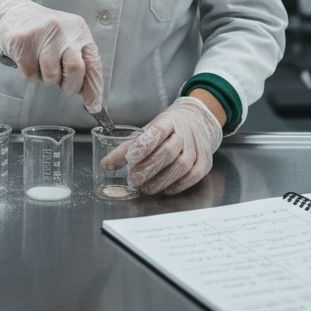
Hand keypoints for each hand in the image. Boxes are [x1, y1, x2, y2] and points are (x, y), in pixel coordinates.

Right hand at [0, 0, 103, 110]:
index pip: (93, 63)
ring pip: (51, 76)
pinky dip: (30, 74)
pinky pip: (31, 75)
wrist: (11, 13)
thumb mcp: (66, 39)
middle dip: (70, 86)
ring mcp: (42, 34)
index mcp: (79, 30)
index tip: (93, 104)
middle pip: (75, 69)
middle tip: (63, 86)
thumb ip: (78, 60)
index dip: (94, 87)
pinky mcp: (23, 41)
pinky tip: (27, 60)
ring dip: (46, 79)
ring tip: (40, 64)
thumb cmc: (42, 31)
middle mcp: (63, 29)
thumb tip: (88, 92)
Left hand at [103, 96, 221, 195]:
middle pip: (168, 152)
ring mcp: (197, 147)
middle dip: (149, 167)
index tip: (130, 158)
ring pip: (181, 165)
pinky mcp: (204, 161)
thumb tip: (106, 164)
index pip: (156, 132)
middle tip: (133, 179)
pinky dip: (178, 185)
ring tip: (146, 188)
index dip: (143, 145)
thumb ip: (128, 148)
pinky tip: (165, 189)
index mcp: (168, 121)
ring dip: (162, 179)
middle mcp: (185, 133)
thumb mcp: (148, 131)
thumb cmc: (168, 129)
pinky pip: (193, 175)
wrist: (197, 121)